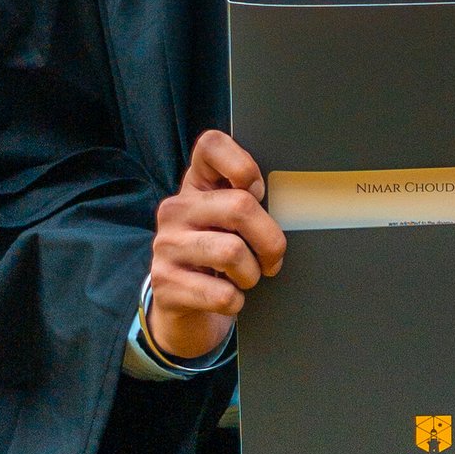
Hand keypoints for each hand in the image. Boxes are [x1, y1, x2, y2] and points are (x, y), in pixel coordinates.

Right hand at [145, 129, 283, 358]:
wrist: (187, 309)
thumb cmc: (221, 259)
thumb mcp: (230, 225)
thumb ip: (249, 206)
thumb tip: (290, 207)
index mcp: (195, 184)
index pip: (211, 144)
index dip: (243, 165)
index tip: (258, 193)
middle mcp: (175, 208)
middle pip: (241, 206)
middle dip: (270, 241)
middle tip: (271, 259)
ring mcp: (165, 245)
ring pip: (232, 252)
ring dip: (252, 275)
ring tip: (245, 278)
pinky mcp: (164, 283)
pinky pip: (220, 293)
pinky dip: (236, 301)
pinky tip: (228, 298)